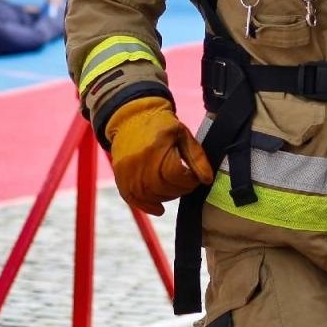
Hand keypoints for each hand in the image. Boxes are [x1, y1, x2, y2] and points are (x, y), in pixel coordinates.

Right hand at [104, 97, 212, 215]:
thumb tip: (207, 180)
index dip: (189, 180)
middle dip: (179, 190)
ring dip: (165, 197)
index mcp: (157, 148)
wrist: (132, 117)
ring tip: (173, 189)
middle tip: (185, 183)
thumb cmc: (162, 126)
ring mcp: (127, 171)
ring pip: (149, 195)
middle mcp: (139, 162)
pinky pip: (132, 198)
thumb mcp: (183, 134)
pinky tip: (158, 209)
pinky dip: (146, 206)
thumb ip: (197, 157)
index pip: (176, 175)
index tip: (194, 177)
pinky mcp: (120, 176)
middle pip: (162, 188)